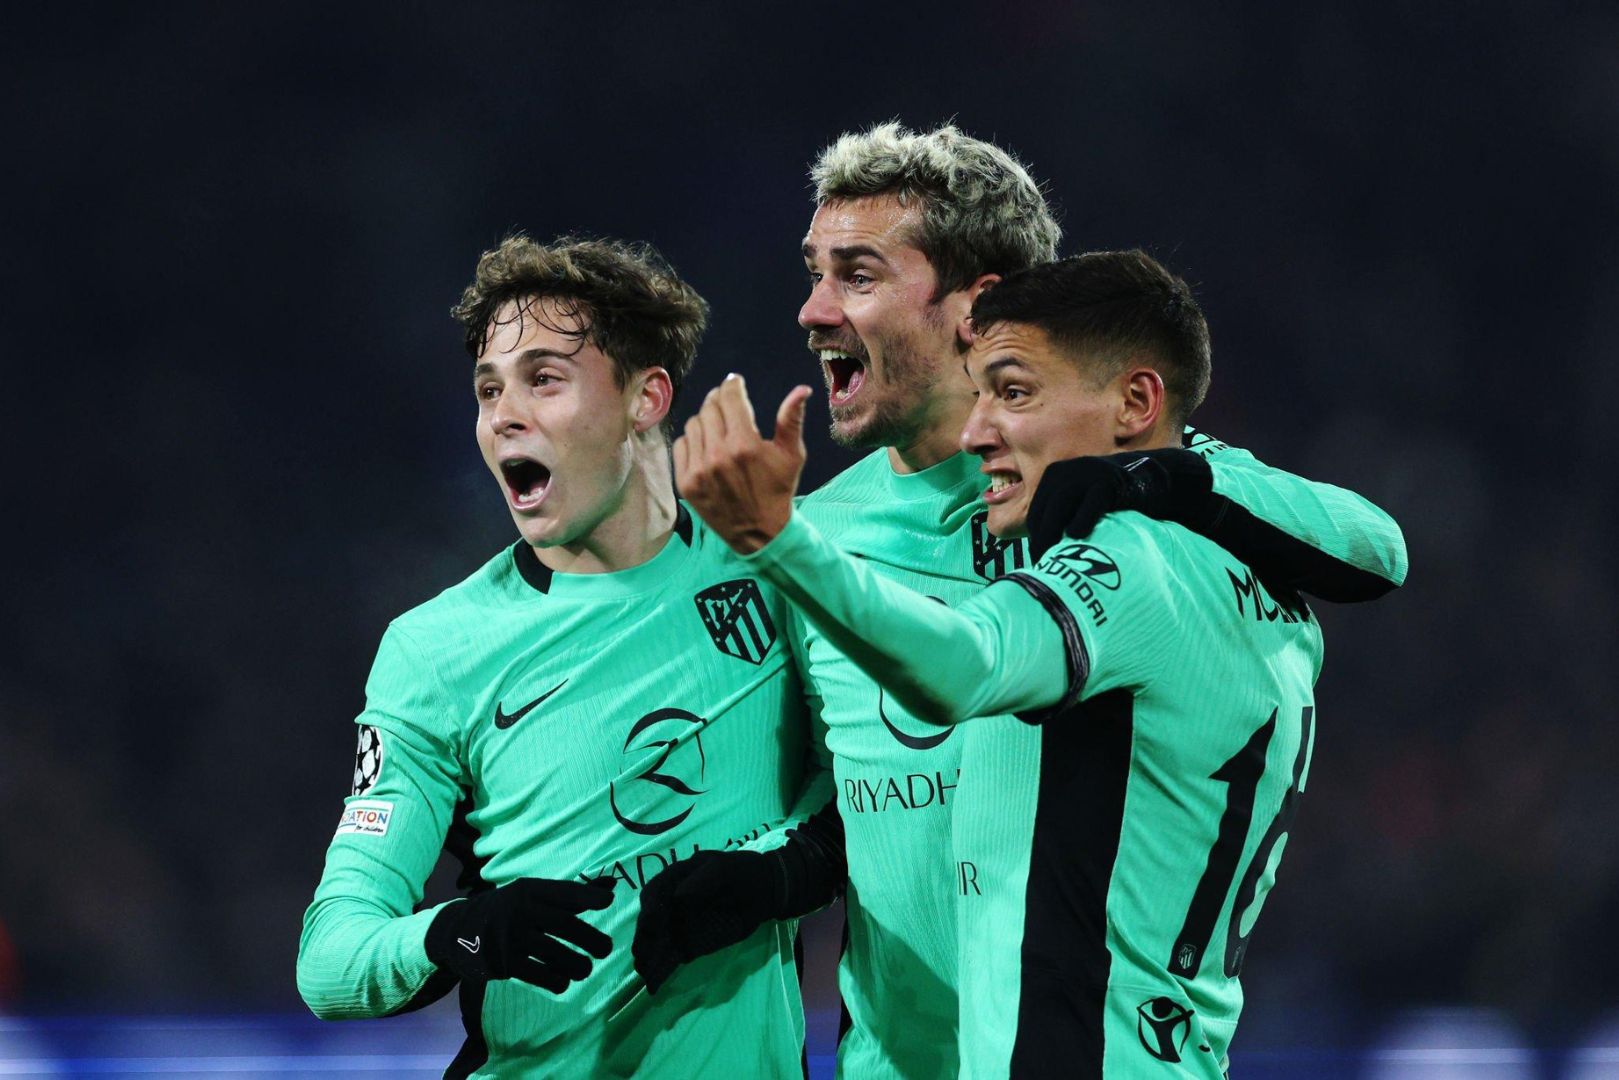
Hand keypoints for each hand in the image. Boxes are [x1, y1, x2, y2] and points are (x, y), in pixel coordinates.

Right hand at [424, 877, 614, 992]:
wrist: (458, 930)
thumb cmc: (508, 910)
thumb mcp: (532, 894)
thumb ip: (571, 894)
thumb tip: (611, 886)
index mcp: (529, 890)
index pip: (564, 892)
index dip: (588, 896)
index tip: (608, 902)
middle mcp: (521, 910)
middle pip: (566, 925)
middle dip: (592, 939)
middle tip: (606, 949)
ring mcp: (511, 938)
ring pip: (557, 954)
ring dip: (578, 965)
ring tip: (585, 968)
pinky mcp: (504, 964)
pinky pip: (541, 975)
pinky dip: (558, 981)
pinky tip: (562, 981)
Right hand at [631, 850, 779, 993]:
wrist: (762, 892)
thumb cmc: (741, 873)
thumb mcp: (723, 870)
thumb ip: (702, 881)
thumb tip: (678, 897)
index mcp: (674, 879)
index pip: (654, 894)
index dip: (650, 909)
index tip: (652, 924)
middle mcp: (669, 904)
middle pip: (650, 922)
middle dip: (645, 939)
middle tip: (642, 955)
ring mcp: (677, 925)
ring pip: (658, 944)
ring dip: (649, 959)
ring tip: (646, 973)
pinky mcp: (688, 944)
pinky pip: (671, 958)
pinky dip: (662, 972)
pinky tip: (653, 986)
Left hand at [675, 375, 811, 553]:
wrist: (759, 533)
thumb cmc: (777, 490)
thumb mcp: (791, 455)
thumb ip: (791, 420)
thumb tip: (801, 390)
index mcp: (745, 445)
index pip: (730, 398)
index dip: (732, 385)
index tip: (734, 382)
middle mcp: (719, 455)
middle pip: (710, 408)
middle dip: (719, 400)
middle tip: (727, 403)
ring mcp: (699, 470)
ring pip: (694, 424)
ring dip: (706, 420)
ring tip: (719, 428)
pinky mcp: (686, 483)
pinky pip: (681, 445)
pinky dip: (692, 441)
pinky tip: (707, 448)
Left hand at [1026, 449, 1212, 558]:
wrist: (1152, 479)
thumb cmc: (1113, 501)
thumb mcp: (1082, 501)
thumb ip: (1063, 518)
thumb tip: (1042, 554)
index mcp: (1053, 477)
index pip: (1036, 515)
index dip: (1037, 541)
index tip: (1042, 564)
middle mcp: (1065, 472)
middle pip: (1043, 512)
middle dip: (1043, 542)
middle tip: (1048, 568)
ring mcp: (1086, 473)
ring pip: (1060, 505)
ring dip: (1055, 535)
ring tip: (1059, 559)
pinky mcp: (1108, 479)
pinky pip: (1091, 502)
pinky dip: (1082, 519)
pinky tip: (1079, 536)